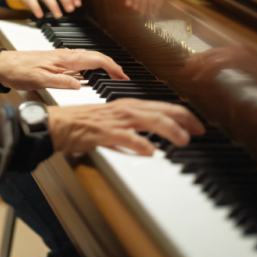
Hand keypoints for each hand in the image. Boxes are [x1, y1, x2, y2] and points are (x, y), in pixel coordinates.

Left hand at [0, 47, 128, 90]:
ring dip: (103, 65)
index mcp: (66, 59)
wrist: (5, 65)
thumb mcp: (39, 80)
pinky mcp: (58, 61)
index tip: (123, 76)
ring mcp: (63, 57)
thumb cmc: (20, 71)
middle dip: (112, 66)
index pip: (96, 59)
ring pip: (89, 58)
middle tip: (123, 78)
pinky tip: (92, 75)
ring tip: (113, 76)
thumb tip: (80, 86)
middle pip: (96, 57)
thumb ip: (61, 82)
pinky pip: (81, 62)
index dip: (112, 67)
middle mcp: (67, 55)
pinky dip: (92, 66)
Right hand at [47, 98, 204, 155]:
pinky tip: (150, 150)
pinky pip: (123, 136)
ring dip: (167, 129)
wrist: (58, 125)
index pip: (162, 107)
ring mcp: (114, 120)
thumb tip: (155, 140)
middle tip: (198, 130)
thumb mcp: (115, 123)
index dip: (183, 115)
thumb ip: (134, 129)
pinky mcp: (102, 132)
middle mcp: (124, 109)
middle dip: (182, 119)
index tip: (198, 125)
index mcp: (128, 106)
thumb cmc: (83, 125)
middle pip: (159, 110)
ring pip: (146, 120)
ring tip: (182, 139)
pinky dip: (138, 142)